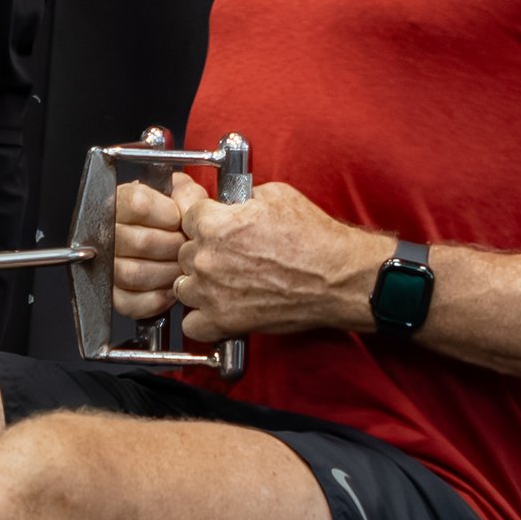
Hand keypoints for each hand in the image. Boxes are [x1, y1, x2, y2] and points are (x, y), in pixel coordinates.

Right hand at [110, 174, 186, 318]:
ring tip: (182, 268)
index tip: (180, 219)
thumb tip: (190, 198)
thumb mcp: (181, 197)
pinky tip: (170, 288)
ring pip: (135, 274)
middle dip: (175, 247)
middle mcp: (107, 233)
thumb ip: (187, 193)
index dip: (168, 214)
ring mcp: (107, 266)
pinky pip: (131, 302)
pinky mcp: (115, 295)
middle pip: (141, 242)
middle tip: (187, 247)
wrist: (166, 244)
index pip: (139, 205)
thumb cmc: (171, 219)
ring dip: (168, 274)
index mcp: (119, 203)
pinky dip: (157, 298)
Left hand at [169, 179, 394, 347]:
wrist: (337, 277)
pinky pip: (193, 324)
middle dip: (203, 248)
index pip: (186, 213)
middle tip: (229, 251)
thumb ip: (239, 196)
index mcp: (215, 224)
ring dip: (199, 282)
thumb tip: (224, 198)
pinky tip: (217, 307)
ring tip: (223, 279)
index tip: (204, 215)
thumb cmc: (313, 237)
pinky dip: (202, 318)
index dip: (199, 214)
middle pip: (184, 250)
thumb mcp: (275, 195)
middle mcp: (208, 259)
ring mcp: (213, 293)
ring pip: (183, 286)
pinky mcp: (225, 322)